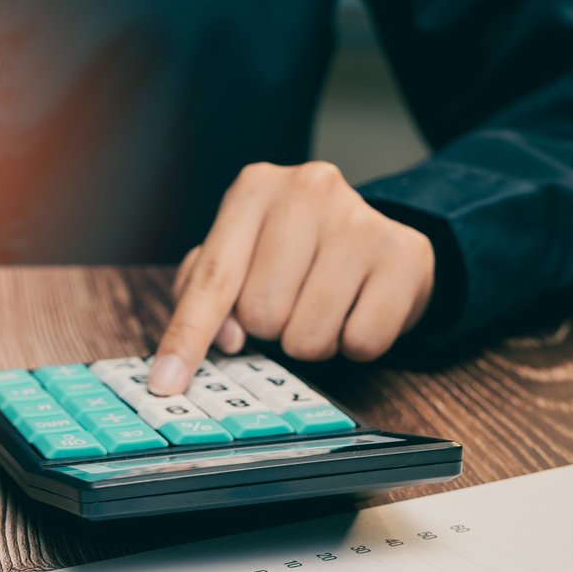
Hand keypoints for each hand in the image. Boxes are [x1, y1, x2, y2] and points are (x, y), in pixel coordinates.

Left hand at [148, 161, 433, 394]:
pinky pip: (363, 341)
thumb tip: (225, 338)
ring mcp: (361, 218)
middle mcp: (308, 190)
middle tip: (290, 300)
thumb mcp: (236, 257)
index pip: (212, 278)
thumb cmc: (290, 253)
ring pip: (310, 334)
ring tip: (323, 304)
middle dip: (270, 326)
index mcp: (254, 188)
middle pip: (261, 312)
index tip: (166, 383)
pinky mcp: (406, 253)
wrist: (374, 236)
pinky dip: (355, 343)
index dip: (187, 337)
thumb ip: (204, 296)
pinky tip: (358, 308)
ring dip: (311, 339)